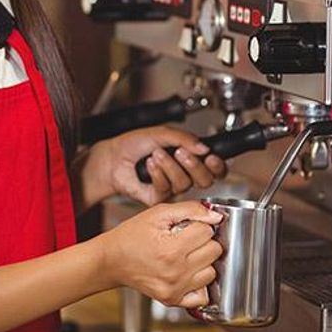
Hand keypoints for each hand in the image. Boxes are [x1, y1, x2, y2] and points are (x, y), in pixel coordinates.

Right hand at [97, 201, 222, 307]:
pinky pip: (203, 295)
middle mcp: (175, 272)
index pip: (208, 231)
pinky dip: (199, 284)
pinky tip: (187, 273)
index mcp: (172, 249)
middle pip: (214, 251)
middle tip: (187, 239)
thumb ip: (190, 210)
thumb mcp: (158, 213)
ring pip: (212, 272)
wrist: (111, 261)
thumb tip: (216, 217)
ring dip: (203, 262)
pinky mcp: (173, 300)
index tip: (188, 226)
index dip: (199, 224)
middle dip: (204, 241)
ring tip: (186, 255)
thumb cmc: (132, 235)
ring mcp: (175, 289)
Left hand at [107, 126, 228, 205]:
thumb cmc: (136, 144)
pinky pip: (166, 190)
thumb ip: (185, 138)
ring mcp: (173, 188)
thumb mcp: (162, 133)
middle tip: (181, 152)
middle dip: (194, 166)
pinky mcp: (159, 198)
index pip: (215, 168)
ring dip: (170, 166)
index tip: (210, 157)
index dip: (217, 165)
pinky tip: (149, 164)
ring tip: (157, 154)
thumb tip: (204, 147)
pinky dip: (158, 174)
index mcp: (191, 158)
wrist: (114, 156)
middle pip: (205, 180)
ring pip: (184, 184)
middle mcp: (185, 175)